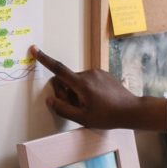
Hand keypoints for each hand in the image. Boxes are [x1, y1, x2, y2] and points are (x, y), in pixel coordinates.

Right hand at [29, 45, 166, 130]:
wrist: (132, 110)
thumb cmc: (108, 116)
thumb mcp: (83, 118)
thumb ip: (63, 109)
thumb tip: (50, 100)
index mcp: (82, 83)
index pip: (59, 70)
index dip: (44, 60)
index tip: (34, 49)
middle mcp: (89, 73)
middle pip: (67, 80)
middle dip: (66, 93)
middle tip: (77, 108)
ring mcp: (97, 72)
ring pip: (77, 81)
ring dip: (76, 92)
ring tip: (89, 106)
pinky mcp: (103, 74)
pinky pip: (87, 80)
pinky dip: (86, 90)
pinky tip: (97, 101)